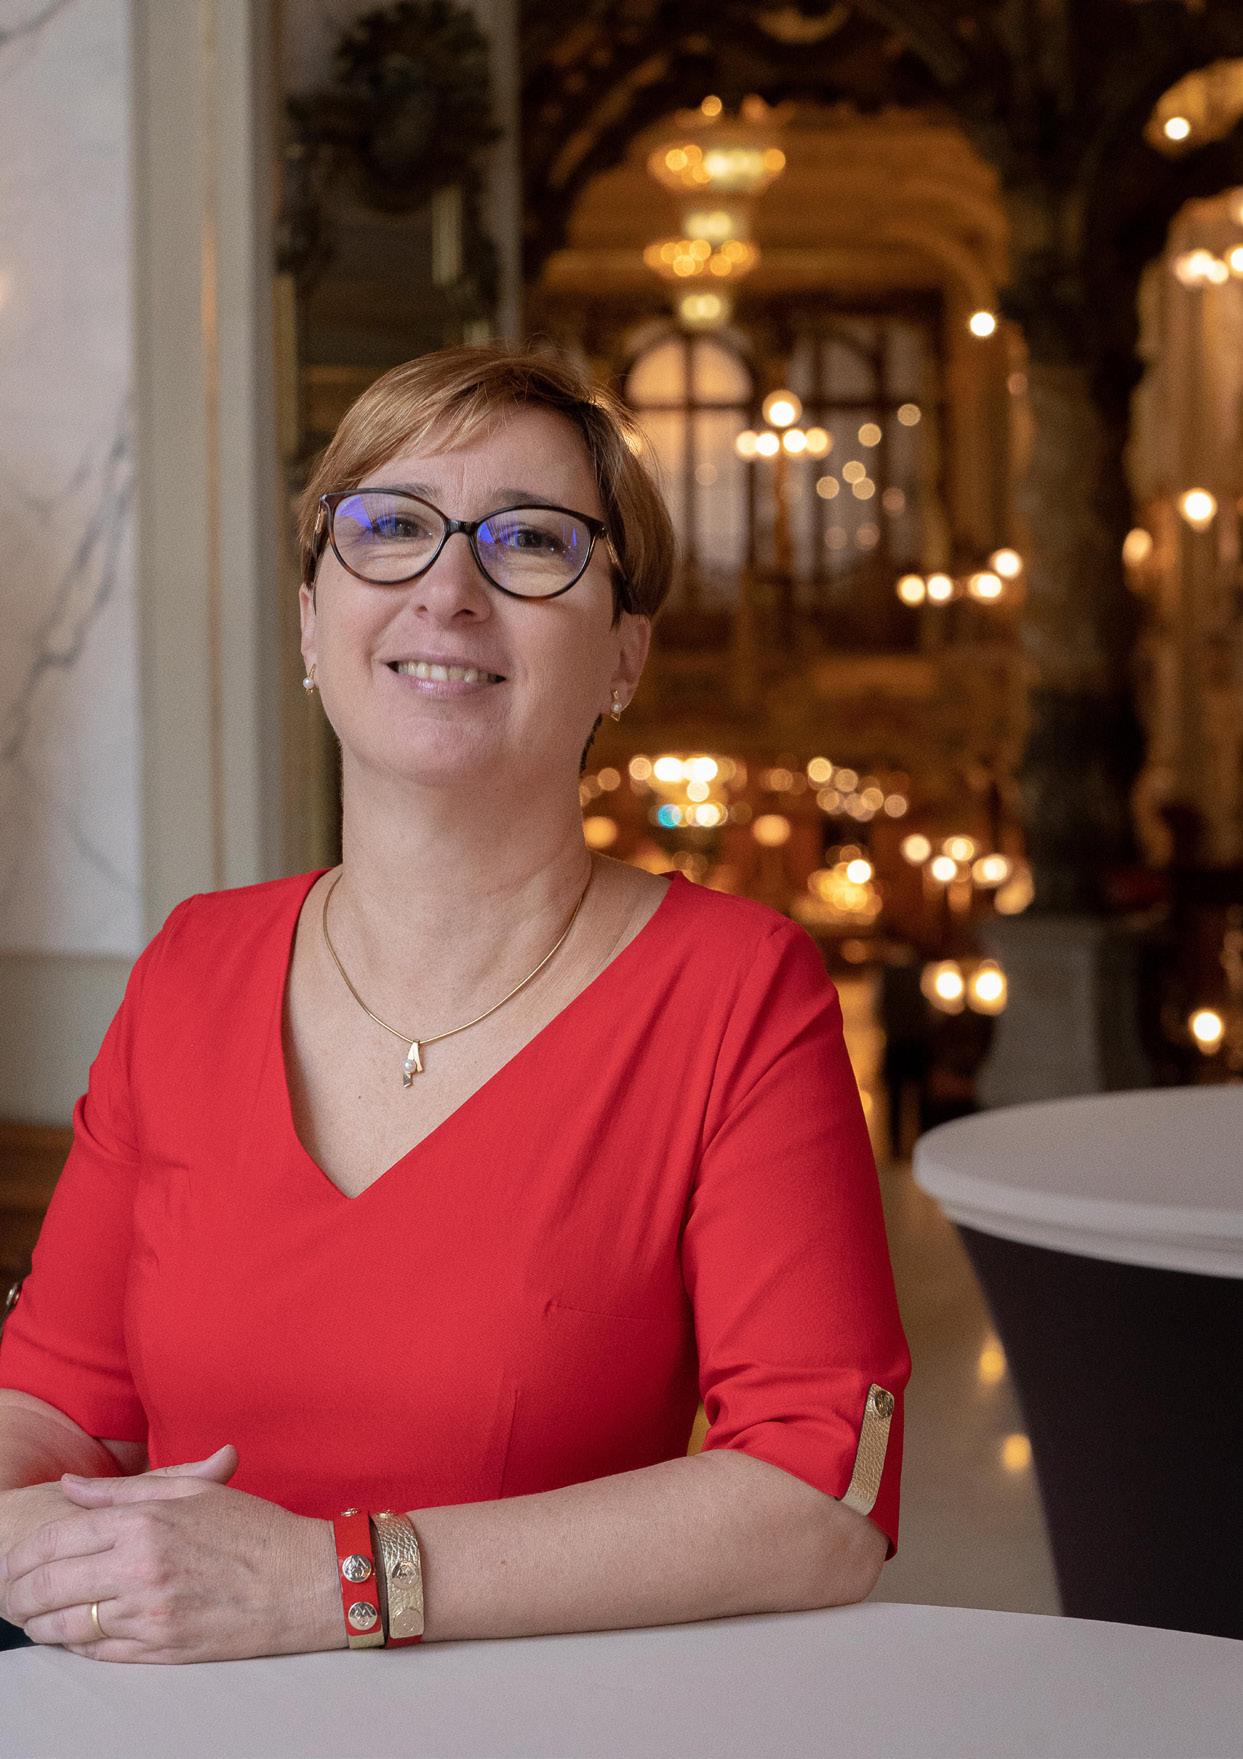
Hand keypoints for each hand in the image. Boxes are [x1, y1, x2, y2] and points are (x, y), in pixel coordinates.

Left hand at [0, 1445, 341, 1661]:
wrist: (304, 1581)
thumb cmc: (254, 1529)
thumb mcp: (192, 1493)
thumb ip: (124, 1491)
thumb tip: (69, 1488)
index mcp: (145, 1522)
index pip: (58, 1539)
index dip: (23, 1552)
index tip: (12, 1559)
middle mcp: (140, 1569)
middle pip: (49, 1586)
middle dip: (18, 1591)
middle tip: (10, 1591)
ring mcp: (149, 1615)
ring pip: (66, 1626)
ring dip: (38, 1623)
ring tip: (31, 1616)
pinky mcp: (160, 1651)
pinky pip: (97, 1654)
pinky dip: (74, 1646)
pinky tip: (70, 1636)